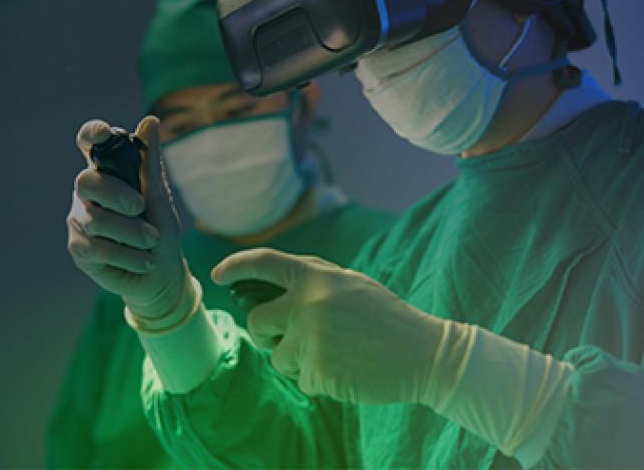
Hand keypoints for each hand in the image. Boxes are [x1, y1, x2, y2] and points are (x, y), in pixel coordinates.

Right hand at [67, 116, 188, 319]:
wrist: (161, 274)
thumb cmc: (160, 229)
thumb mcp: (160, 196)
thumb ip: (150, 163)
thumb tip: (150, 120)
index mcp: (107, 172)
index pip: (90, 144)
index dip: (91, 134)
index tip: (105, 132)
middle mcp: (88, 194)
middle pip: (86, 182)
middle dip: (115, 195)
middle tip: (140, 207)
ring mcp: (79, 220)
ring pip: (96, 220)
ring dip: (131, 232)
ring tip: (152, 242)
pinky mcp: (79, 248)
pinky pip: (98, 248)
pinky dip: (127, 255)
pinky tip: (144, 261)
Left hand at [211, 248, 448, 404]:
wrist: (424, 353)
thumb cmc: (387, 318)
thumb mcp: (351, 285)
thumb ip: (312, 282)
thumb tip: (272, 291)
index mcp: (316, 276)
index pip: (264, 262)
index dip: (236, 266)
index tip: (218, 275)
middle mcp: (306, 303)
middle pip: (257, 322)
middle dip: (264, 334)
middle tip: (282, 339)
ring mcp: (310, 338)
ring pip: (277, 357)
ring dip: (298, 361)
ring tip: (335, 355)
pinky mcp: (317, 371)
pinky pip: (301, 381)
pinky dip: (319, 381)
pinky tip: (346, 372)